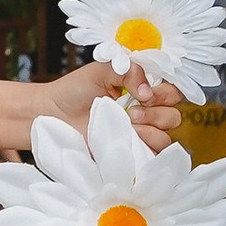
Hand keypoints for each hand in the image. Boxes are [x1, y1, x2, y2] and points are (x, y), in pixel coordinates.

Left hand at [29, 59, 185, 153]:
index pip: (172, 91)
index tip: (147, 92)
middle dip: (157, 111)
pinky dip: (148, 146)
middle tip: (132, 109)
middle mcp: (144, 112)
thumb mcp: (102, 70)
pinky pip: (153, 155)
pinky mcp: (130, 153)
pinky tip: (130, 137)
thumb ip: (129, 70)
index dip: (166, 92)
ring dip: (152, 128)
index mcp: (141, 89)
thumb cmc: (74, 89)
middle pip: (174, 115)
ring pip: (167, 136)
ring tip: (128, 123)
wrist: (51, 112)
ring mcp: (138, 134)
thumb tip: (147, 91)